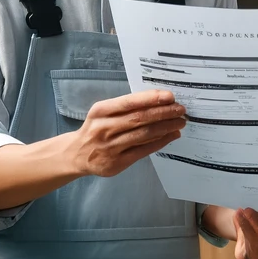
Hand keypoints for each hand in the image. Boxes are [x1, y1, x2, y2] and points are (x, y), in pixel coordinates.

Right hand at [67, 90, 185, 178]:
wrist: (77, 154)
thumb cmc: (95, 129)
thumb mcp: (103, 113)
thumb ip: (125, 107)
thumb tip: (157, 101)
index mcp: (101, 111)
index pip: (129, 102)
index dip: (150, 99)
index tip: (169, 96)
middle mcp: (104, 128)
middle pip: (139, 118)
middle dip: (163, 113)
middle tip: (180, 110)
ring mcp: (111, 146)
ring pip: (143, 135)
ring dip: (165, 127)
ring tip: (180, 122)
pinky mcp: (117, 162)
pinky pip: (143, 150)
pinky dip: (160, 142)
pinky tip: (171, 136)